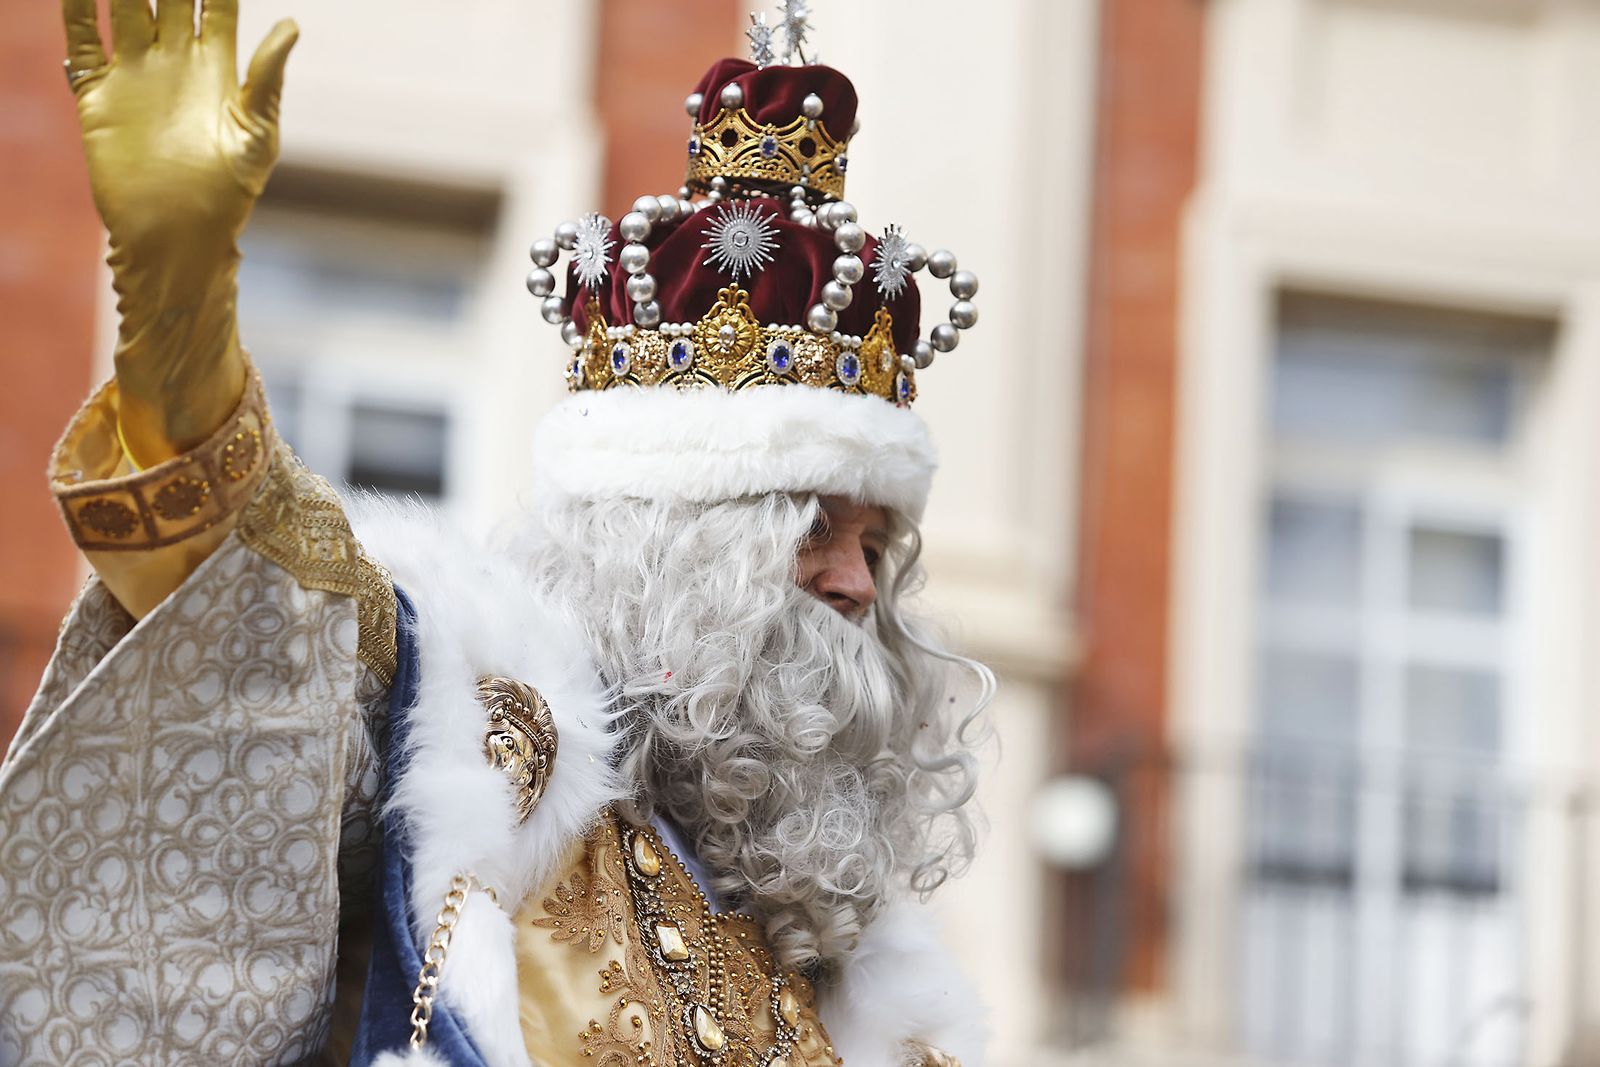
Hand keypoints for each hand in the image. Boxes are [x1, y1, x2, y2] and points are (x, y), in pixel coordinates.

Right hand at [62, 0, 297, 462]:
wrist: (179, 233)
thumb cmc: (230, 192)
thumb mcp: (258, 133)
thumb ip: (268, 78)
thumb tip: (292, 24)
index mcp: (218, 68)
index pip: (216, 4)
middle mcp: (175, 62)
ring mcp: (135, 73)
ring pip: (122, 5)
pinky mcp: (99, 93)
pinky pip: (82, 40)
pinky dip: (74, 8)